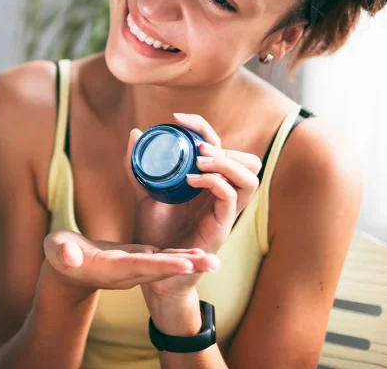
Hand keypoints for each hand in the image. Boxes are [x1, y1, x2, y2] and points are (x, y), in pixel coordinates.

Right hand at [42, 230, 218, 296]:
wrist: (68, 268)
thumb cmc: (60, 255)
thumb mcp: (57, 251)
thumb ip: (62, 253)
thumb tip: (69, 256)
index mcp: (109, 267)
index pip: (138, 266)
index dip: (161, 266)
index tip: (184, 265)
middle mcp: (127, 271)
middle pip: (160, 269)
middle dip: (185, 267)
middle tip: (213, 263)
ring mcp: (135, 267)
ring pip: (165, 265)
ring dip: (189, 264)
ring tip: (214, 261)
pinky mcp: (139, 260)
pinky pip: (163, 259)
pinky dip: (180, 256)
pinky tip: (199, 252)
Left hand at [125, 114, 260, 297]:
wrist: (152, 268)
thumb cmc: (154, 230)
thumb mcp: (144, 191)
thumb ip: (139, 166)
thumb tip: (136, 133)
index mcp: (208, 182)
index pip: (221, 147)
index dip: (203, 127)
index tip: (177, 118)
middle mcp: (222, 194)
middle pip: (247, 160)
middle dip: (222, 145)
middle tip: (195, 144)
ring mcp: (225, 211)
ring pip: (249, 178)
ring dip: (225, 162)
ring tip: (198, 159)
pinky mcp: (222, 226)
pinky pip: (231, 198)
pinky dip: (215, 182)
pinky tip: (192, 179)